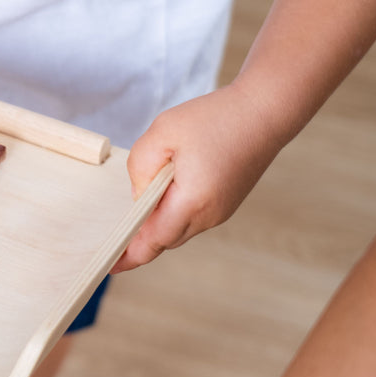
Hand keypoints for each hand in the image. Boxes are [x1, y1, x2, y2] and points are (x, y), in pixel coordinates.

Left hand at [111, 83, 285, 272]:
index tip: (111, 265)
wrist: (264, 112)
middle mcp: (209, 214)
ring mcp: (221, 211)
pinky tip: (163, 195)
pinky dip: (174, 213)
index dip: (130, 255)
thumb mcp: (162, 133)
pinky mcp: (226, 203)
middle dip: (140, 239)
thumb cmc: (215, 118)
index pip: (154, 240)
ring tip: (136, 211)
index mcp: (192, 201)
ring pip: (179, 229)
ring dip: (158, 224)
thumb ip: (141, 167)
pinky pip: (193, 218)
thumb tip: (139, 195)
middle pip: (165, 239)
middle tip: (114, 236)